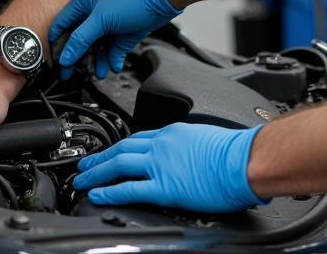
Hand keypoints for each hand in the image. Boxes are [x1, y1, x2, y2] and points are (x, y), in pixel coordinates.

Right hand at [50, 0, 181, 77]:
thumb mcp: (101, 18)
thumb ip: (81, 39)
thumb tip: (65, 57)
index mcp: (84, 1)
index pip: (62, 24)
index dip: (58, 44)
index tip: (57, 62)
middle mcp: (95, 11)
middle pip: (79, 39)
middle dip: (78, 57)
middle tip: (74, 74)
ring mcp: (110, 22)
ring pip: (97, 47)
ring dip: (97, 61)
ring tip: (101, 72)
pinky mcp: (123, 32)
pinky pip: (113, 49)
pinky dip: (113, 58)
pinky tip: (114, 65)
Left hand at [74, 122, 265, 211]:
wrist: (244, 160)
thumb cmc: (234, 151)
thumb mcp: (206, 139)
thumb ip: (189, 146)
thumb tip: (188, 157)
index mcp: (174, 132)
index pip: (138, 138)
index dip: (119, 146)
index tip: (109, 152)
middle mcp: (163, 144)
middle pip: (122, 148)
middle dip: (99, 157)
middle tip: (84, 165)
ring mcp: (161, 164)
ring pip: (119, 164)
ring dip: (96, 172)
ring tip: (82, 180)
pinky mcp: (165, 186)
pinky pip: (130, 187)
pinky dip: (109, 190)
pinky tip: (97, 193)